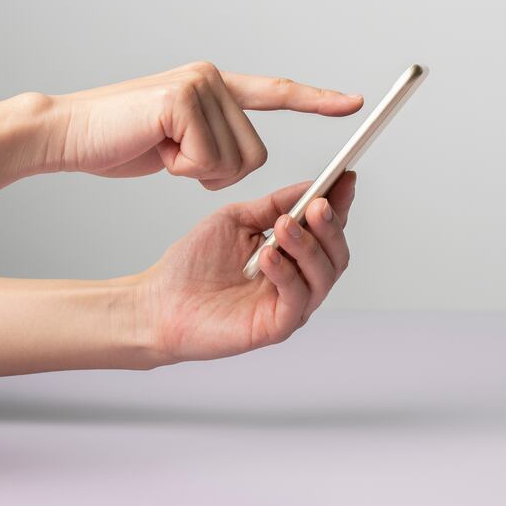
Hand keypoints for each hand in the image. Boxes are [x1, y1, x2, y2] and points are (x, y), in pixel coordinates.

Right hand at [45, 61, 362, 189]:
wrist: (66, 132)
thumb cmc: (119, 141)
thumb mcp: (178, 144)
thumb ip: (213, 142)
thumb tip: (240, 161)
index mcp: (216, 86)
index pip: (277, 92)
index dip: (317, 100)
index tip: (355, 104)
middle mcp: (214, 78)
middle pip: (256, 154)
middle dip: (218, 173)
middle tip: (175, 158)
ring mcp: (200, 83)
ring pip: (236, 161)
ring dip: (198, 172)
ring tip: (161, 149)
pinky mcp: (184, 99)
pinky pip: (209, 160)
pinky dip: (182, 168)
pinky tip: (154, 148)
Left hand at [138, 172, 356, 362]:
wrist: (160, 302)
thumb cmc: (195, 264)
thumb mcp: (237, 219)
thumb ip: (274, 205)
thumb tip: (311, 186)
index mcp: (292, 253)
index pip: (327, 229)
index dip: (340, 204)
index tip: (345, 178)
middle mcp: (299, 280)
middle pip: (336, 254)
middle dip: (330, 227)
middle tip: (316, 205)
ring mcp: (290, 305)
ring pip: (323, 276)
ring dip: (308, 246)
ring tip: (283, 227)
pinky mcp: (277, 326)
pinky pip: (297, 299)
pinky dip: (287, 274)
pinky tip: (267, 256)